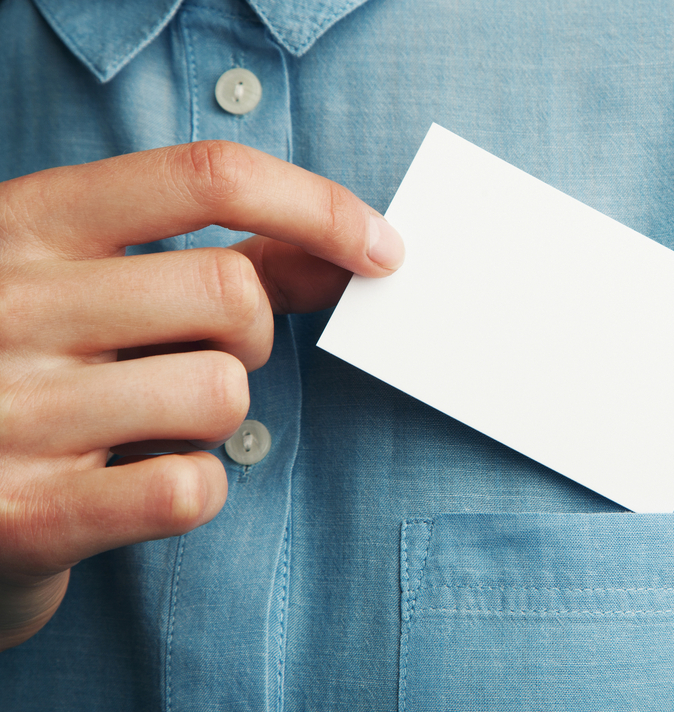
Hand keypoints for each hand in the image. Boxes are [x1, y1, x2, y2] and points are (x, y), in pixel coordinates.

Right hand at [0, 141, 403, 649]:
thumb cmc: (36, 370)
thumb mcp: (96, 284)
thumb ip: (223, 262)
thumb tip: (349, 255)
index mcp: (26, 222)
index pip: (204, 176)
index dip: (317, 205)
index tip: (383, 249)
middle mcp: (7, 303)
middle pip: (230, 291)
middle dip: (252, 335)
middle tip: (203, 358)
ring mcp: (8, 411)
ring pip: (221, 392)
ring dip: (217, 416)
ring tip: (147, 423)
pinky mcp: (25, 516)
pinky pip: (189, 489)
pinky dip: (195, 488)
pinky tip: (139, 481)